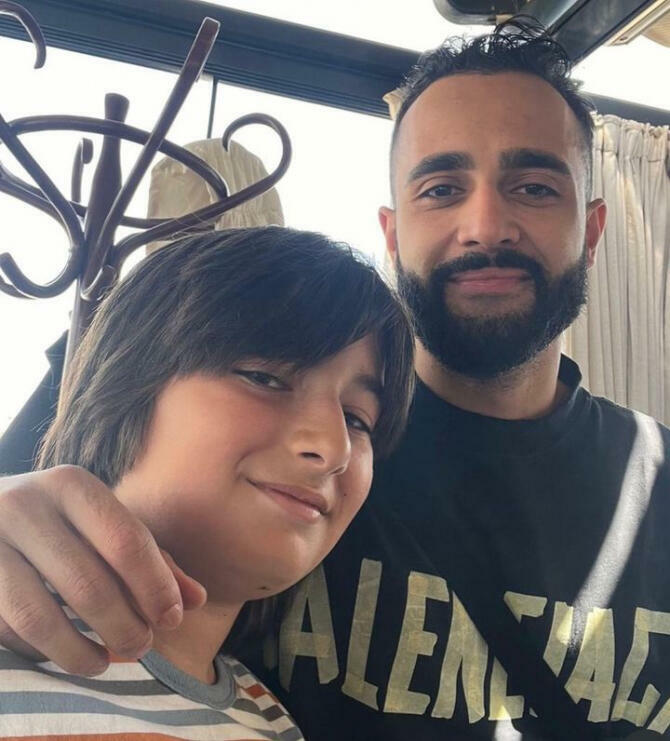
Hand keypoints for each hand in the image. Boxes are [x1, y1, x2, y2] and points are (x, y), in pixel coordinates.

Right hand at [0, 465, 205, 674]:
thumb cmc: (57, 522)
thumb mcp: (102, 525)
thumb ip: (150, 559)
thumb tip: (195, 600)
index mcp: (71, 485)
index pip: (125, 541)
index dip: (154, 587)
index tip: (172, 619)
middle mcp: (26, 505)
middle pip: (88, 584)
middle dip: (124, 626)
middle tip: (142, 645)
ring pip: (41, 617)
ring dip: (81, 652)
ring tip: (106, 661)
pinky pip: (9, 630)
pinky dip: (41, 652)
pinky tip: (65, 653)